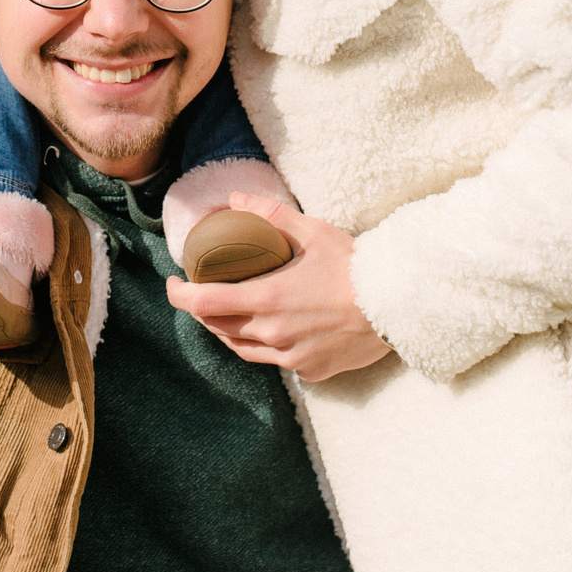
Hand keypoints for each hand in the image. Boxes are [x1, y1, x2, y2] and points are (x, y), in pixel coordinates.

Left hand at [165, 192, 390, 381]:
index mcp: (266, 299)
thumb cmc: (355, 266)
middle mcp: (272, 334)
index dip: (179, 294)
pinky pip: (274, 360)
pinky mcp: (310, 370)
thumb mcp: (311, 231)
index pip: (203, 302)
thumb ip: (269, 214)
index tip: (173, 283)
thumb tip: (234, 200)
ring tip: (225, 312)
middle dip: (201, 310)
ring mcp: (291, 356)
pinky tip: (270, 329)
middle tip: (198, 292)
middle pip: (218, 327)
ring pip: (241, 349)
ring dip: (227, 330)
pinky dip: (264, 345)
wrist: (398, 304)